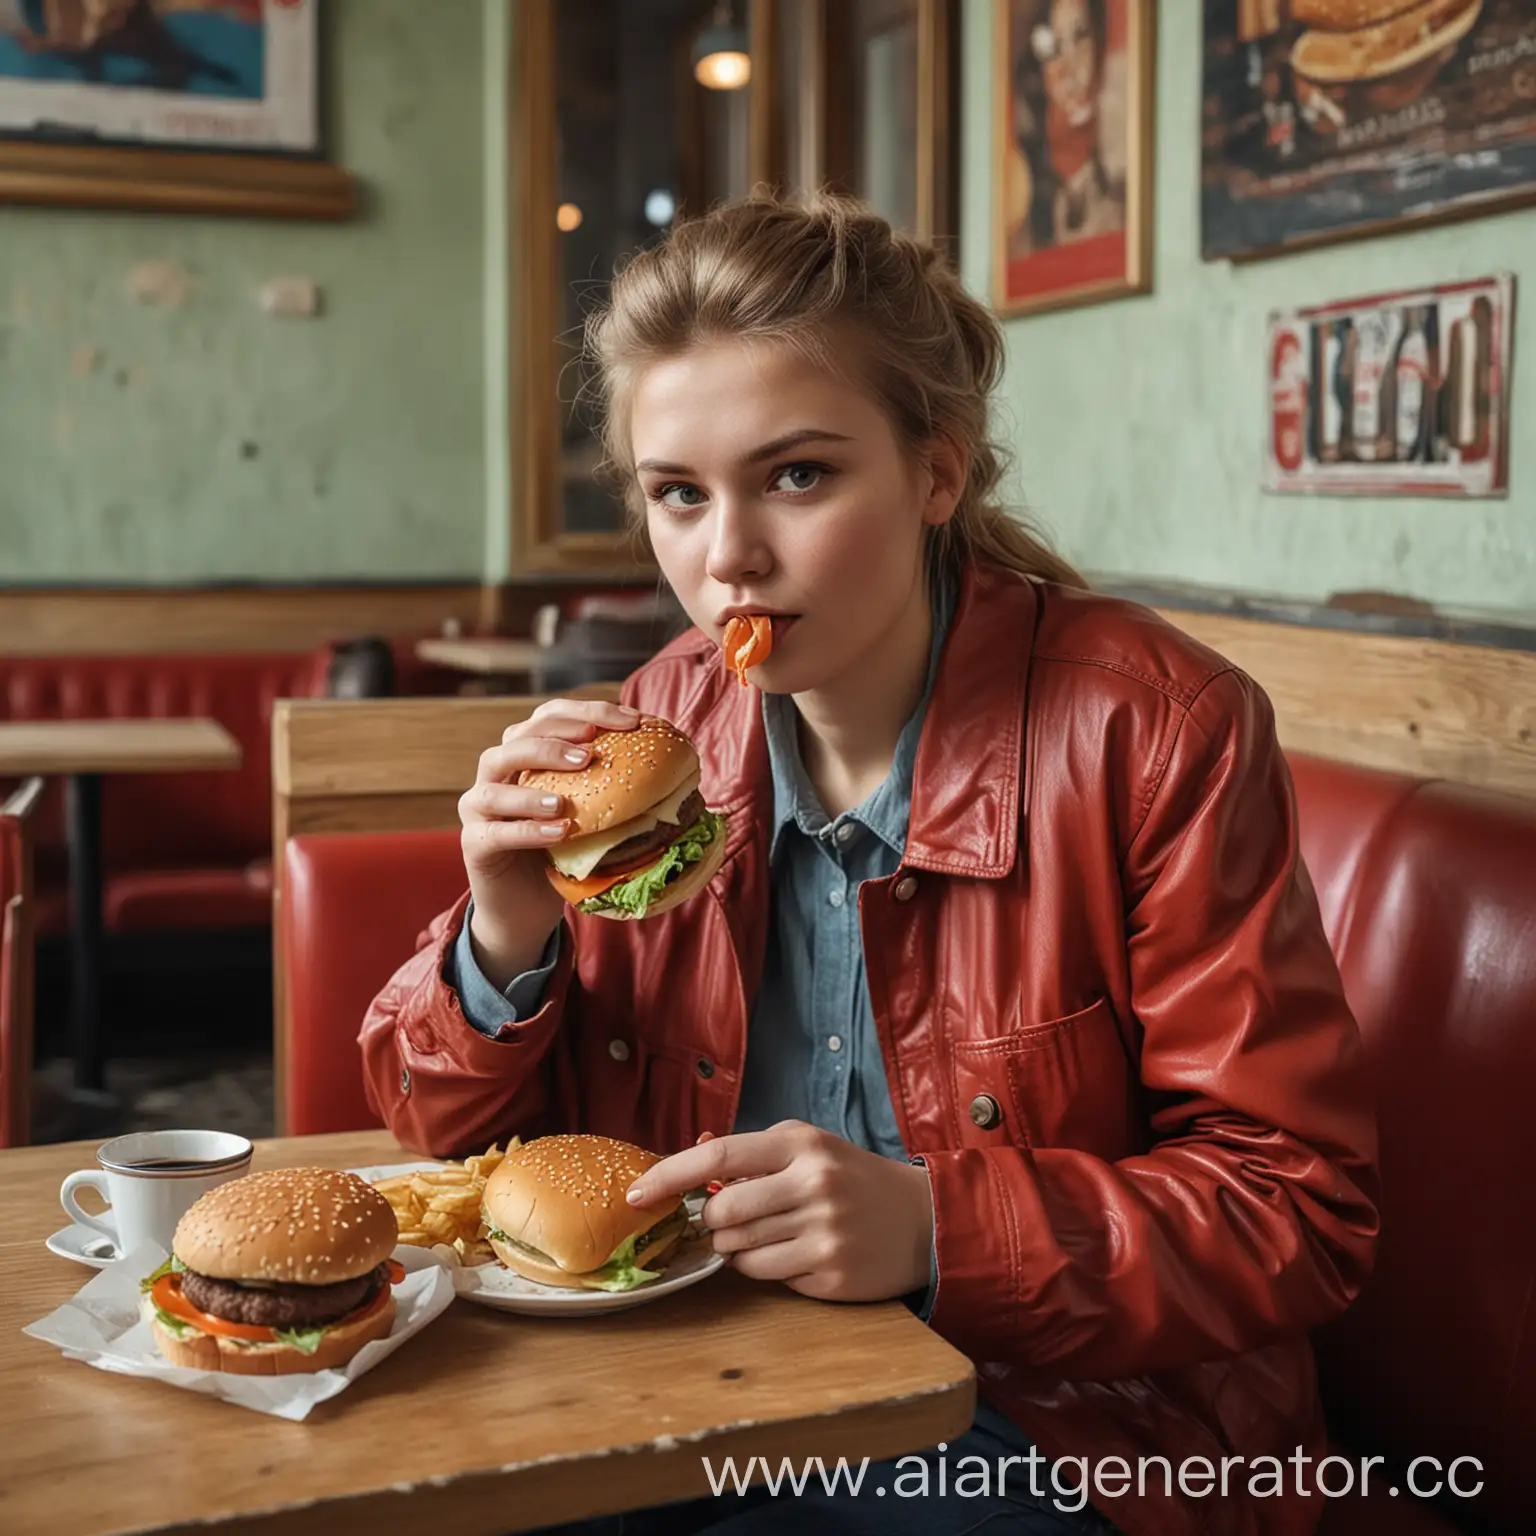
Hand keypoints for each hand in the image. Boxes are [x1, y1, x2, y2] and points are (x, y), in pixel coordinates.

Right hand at [459, 696, 640, 987]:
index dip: (588, 712)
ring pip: (496, 782)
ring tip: (567, 797)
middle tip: (592, 750)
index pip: (550, 716)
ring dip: (534, 783)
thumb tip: (680, 773)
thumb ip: (613, 788)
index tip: (631, 720)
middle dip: (556, 739)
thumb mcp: (590, 814)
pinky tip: (561, 830)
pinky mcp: (474, 843)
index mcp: (525, 754)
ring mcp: (478, 807)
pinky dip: (528, 829)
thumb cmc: (564, 853)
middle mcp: (496, 772)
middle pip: (517, 738)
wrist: (525, 908)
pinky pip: (498, 831)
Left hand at [627, 1122, 933, 1302]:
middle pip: (722, 1214)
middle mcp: (812, 1184)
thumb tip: (693, 1154)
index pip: (718, 1158)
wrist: (922, 1218)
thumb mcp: (808, 1147)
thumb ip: (752, 1153)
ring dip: (738, 1248)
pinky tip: (795, 1253)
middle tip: (730, 1219)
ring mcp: (823, 1232)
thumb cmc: (851, 1177)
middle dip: (714, 1222)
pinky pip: (768, 1279)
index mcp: (801, 1144)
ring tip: (769, 1234)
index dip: (668, 1176)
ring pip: (739, 1252)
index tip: (634, 1194)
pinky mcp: (830, 1273)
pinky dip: (768, 1269)